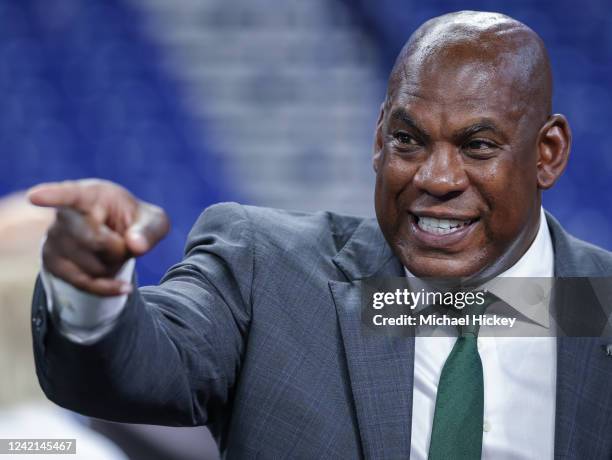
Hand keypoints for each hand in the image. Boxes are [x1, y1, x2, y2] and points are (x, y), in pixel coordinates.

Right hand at [28, 179, 169, 295]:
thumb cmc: (135, 223)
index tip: (35, 196)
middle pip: (94, 240)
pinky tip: (121, 285)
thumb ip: (150, 230)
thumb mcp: (153, 222)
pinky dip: (106, 287)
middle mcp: (65, 214)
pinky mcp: (52, 261)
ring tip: (112, 252)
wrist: (117, 239)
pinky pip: (82, 283)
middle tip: (123, 240)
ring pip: (90, 266)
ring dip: (112, 266)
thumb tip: (136, 245)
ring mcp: (54, 238)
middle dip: (118, 248)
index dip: (53, 195)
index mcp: (91, 195)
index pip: (70, 194)